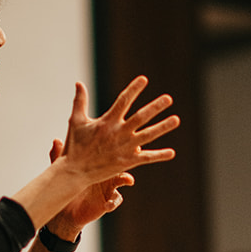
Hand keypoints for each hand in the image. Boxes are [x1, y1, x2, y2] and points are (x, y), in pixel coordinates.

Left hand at [44, 138, 131, 237]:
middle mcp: (105, 174)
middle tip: (133, 154)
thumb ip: (59, 155)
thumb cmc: (66, 187)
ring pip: (122, 181)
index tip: (120, 139)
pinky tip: (107, 205)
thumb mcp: (62, 170)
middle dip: (127, 156)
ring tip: (128, 179)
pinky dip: (113, 203)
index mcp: (96, 163)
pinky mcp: (107, 202)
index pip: (107, 151)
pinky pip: (115, 201)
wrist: (64, 211)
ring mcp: (108, 188)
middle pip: (120, 162)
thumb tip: (56, 140)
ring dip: (126, 178)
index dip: (114, 144)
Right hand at [59, 77, 177, 189]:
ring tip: (176, 119)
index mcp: (107, 122)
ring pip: (148, 135)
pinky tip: (172, 153)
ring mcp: (124, 148)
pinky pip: (146, 158)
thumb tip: (79, 83)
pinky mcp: (127, 162)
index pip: (123, 101)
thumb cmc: (75, 146)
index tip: (144, 79)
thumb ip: (80, 101)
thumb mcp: (76, 121)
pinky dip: (159, 155)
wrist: (74, 172)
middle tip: (168, 98)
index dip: (133, 89)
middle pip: (141, 117)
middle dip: (155, 107)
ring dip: (163, 127)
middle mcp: (118, 133)